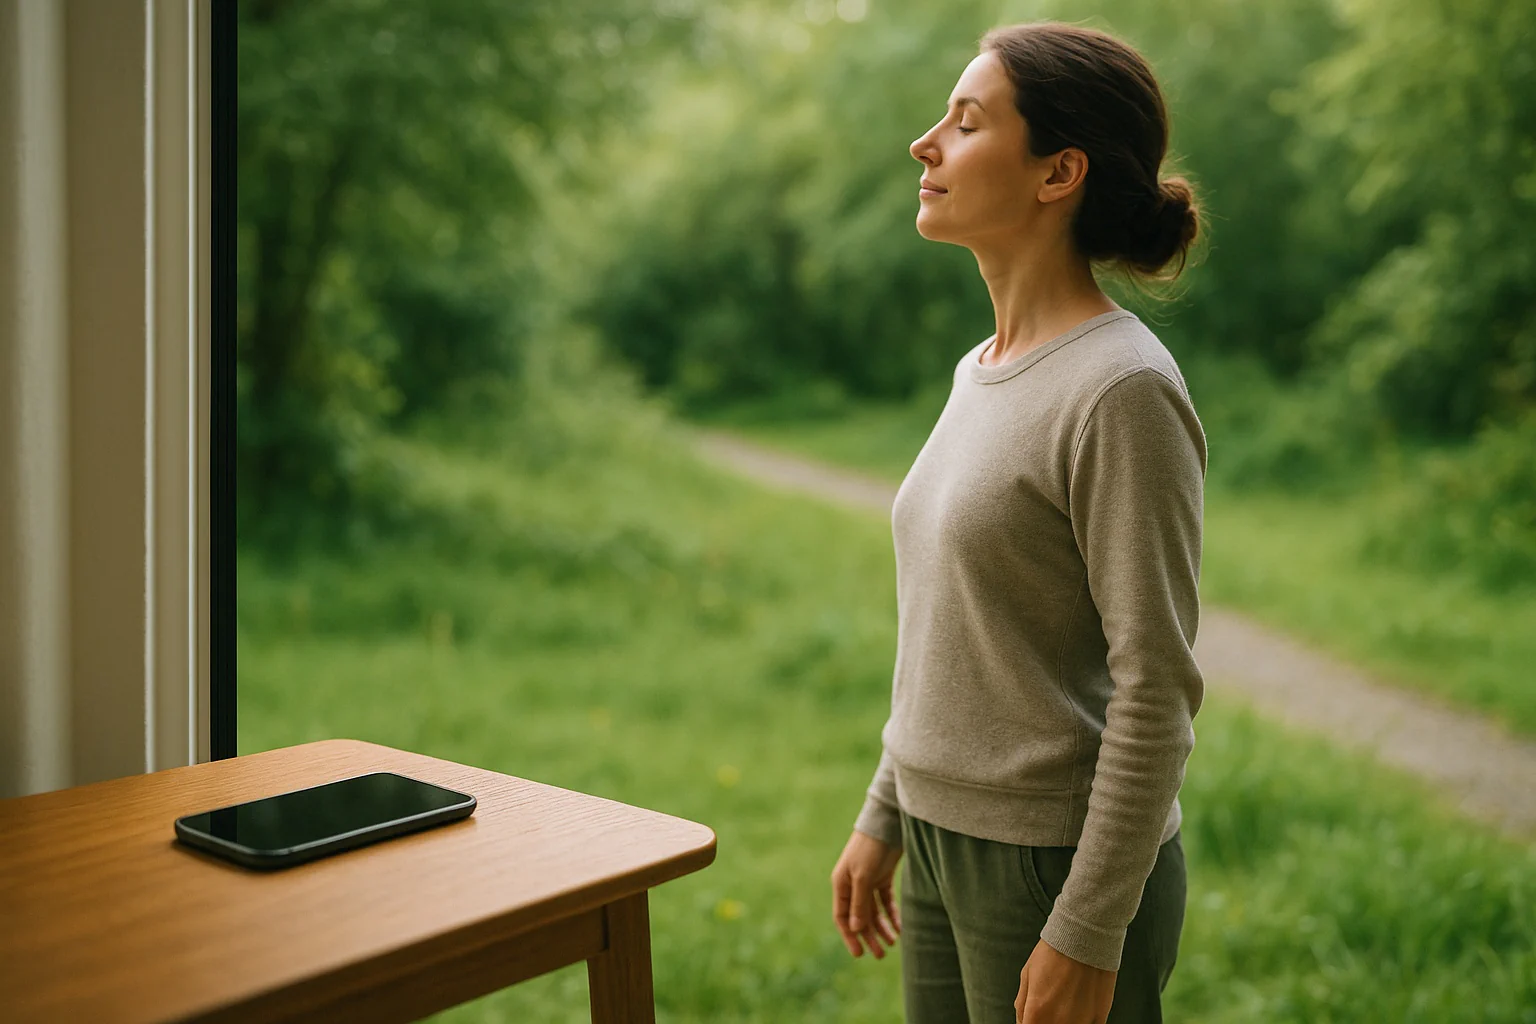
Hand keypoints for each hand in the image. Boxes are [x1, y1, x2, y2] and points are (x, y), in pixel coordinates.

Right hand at [830, 829, 902, 958]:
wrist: (887, 822)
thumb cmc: (870, 847)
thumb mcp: (863, 876)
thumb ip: (859, 903)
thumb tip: (855, 928)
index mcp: (841, 884)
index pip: (842, 917)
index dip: (850, 936)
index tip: (860, 954)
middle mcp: (852, 885)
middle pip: (859, 917)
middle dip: (869, 936)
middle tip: (880, 955)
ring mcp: (868, 881)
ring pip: (874, 911)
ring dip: (882, 928)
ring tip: (893, 943)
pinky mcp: (883, 876)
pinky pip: (886, 902)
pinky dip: (891, 914)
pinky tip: (899, 927)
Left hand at [1015, 937, 1115, 1022]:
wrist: (1085, 936)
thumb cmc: (1054, 952)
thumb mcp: (1027, 975)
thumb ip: (1022, 1005)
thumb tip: (1022, 1022)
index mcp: (1037, 1012)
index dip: (1028, 1023)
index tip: (1032, 1017)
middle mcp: (1059, 1022)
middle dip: (1044, 1021)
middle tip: (1048, 1006)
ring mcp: (1081, 1023)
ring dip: (1062, 1021)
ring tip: (1064, 1003)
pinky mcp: (1100, 1019)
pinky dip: (1080, 1021)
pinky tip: (1078, 1006)